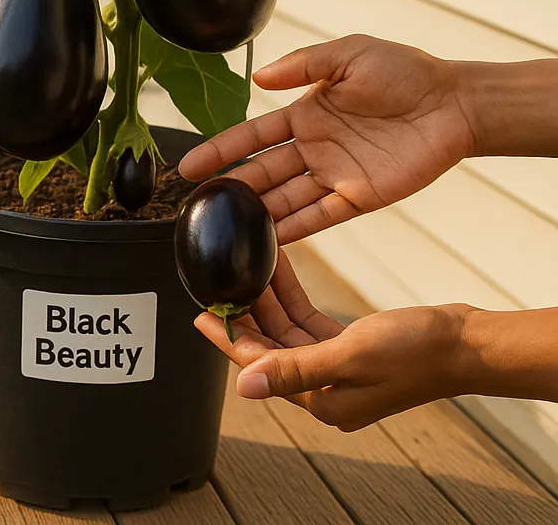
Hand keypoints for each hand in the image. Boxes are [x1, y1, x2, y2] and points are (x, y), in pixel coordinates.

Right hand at [178, 34, 475, 242]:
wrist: (455, 103)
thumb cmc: (406, 72)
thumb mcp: (349, 54)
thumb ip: (304, 64)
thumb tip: (258, 79)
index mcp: (306, 113)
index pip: (252, 136)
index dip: (219, 150)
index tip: (188, 166)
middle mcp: (314, 147)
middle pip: (262, 172)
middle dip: (229, 188)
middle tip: (196, 206)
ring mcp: (335, 175)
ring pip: (286, 198)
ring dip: (257, 212)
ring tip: (224, 227)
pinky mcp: (360, 198)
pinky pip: (321, 217)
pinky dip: (296, 229)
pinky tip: (269, 240)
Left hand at [195, 253, 471, 430]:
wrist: (467, 345)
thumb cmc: (416, 352)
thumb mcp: (349, 355)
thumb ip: (294, 368)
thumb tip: (244, 387)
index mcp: (321, 400)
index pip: (258, 367)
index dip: (227, 337)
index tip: (200, 313)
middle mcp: (325, 389)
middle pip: (269, 348)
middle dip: (246, 313)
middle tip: (221, 282)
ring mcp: (339, 369)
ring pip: (288, 331)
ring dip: (269, 300)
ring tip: (249, 268)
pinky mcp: (352, 350)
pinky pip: (309, 322)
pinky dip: (295, 298)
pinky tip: (283, 272)